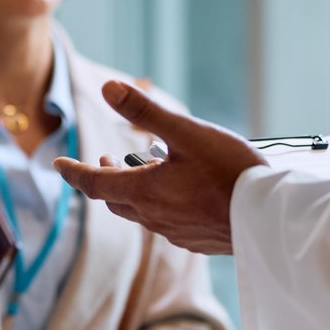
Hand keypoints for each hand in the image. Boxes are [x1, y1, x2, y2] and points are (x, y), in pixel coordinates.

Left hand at [53, 79, 266, 255]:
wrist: (271, 219)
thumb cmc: (231, 172)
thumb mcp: (186, 133)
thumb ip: (145, 113)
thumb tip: (107, 87)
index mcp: (145, 191)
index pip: (95, 184)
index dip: (74, 173)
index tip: (58, 165)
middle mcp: (154, 217)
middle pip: (116, 200)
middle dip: (104, 180)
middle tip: (103, 160)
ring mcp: (176, 233)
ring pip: (142, 213)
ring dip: (135, 191)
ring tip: (145, 169)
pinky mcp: (197, 241)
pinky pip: (167, 224)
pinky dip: (161, 205)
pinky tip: (180, 196)